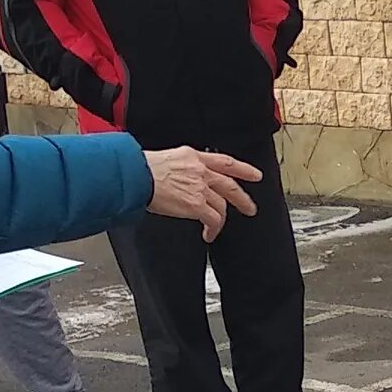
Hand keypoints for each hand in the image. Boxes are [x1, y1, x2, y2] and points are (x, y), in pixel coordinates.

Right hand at [142, 145, 259, 236]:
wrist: (136, 175)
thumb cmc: (142, 169)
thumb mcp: (168, 159)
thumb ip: (183, 167)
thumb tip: (183, 179)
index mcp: (194, 157)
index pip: (225, 162)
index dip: (244, 169)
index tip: (255, 175)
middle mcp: (201, 170)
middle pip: (230, 186)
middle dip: (243, 199)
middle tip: (250, 208)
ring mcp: (200, 187)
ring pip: (222, 205)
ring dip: (222, 219)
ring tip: (217, 229)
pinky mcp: (196, 204)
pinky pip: (213, 219)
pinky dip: (213, 229)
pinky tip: (208, 234)